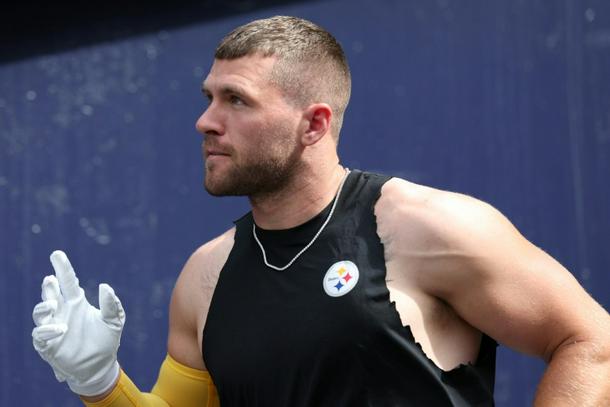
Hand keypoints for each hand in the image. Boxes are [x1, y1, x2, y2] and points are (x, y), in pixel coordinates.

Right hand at [32, 250, 124, 395]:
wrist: (101, 365)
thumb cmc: (107, 339)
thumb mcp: (114, 320)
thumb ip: (111, 304)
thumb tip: (105, 286)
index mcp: (77, 302)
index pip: (68, 281)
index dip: (62, 268)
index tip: (57, 254)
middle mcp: (62, 312)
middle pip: (50, 294)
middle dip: (48, 286)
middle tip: (50, 280)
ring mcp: (53, 327)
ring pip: (40, 312)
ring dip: (44, 306)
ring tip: (53, 305)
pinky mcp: (48, 344)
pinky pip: (40, 334)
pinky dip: (47, 330)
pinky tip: (59, 328)